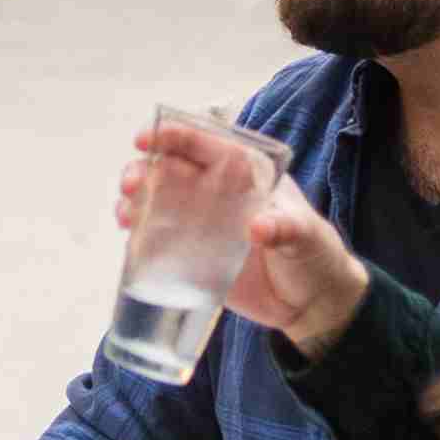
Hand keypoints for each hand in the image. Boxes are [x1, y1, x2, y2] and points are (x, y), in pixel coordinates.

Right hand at [122, 113, 363, 357]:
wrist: (311, 303)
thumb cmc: (314, 254)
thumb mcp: (306, 235)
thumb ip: (286, 228)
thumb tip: (259, 227)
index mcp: (243, 172)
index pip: (204, 144)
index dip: (173, 136)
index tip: (147, 139)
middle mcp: (216, 192)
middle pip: (170, 169)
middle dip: (144, 170)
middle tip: (131, 183)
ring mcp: (201, 223)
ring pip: (157, 201)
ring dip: (135, 200)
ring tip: (125, 214)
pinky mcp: (193, 255)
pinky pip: (158, 239)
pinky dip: (139, 234)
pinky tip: (129, 237)